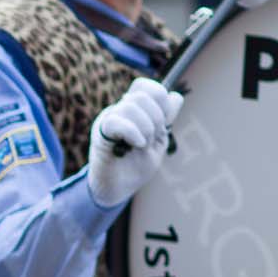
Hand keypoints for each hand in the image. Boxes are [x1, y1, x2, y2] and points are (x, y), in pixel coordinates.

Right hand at [86, 78, 180, 208]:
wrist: (119, 189)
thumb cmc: (136, 166)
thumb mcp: (158, 141)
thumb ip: (166, 120)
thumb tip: (176, 96)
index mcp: (132, 110)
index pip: (145, 87)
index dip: (159, 99)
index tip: (164, 122)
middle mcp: (118, 111)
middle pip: (141, 95)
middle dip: (156, 118)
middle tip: (153, 139)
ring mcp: (108, 121)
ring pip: (130, 106)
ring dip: (146, 128)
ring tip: (144, 146)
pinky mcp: (100, 135)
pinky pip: (116, 121)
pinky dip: (133, 132)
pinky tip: (138, 145)